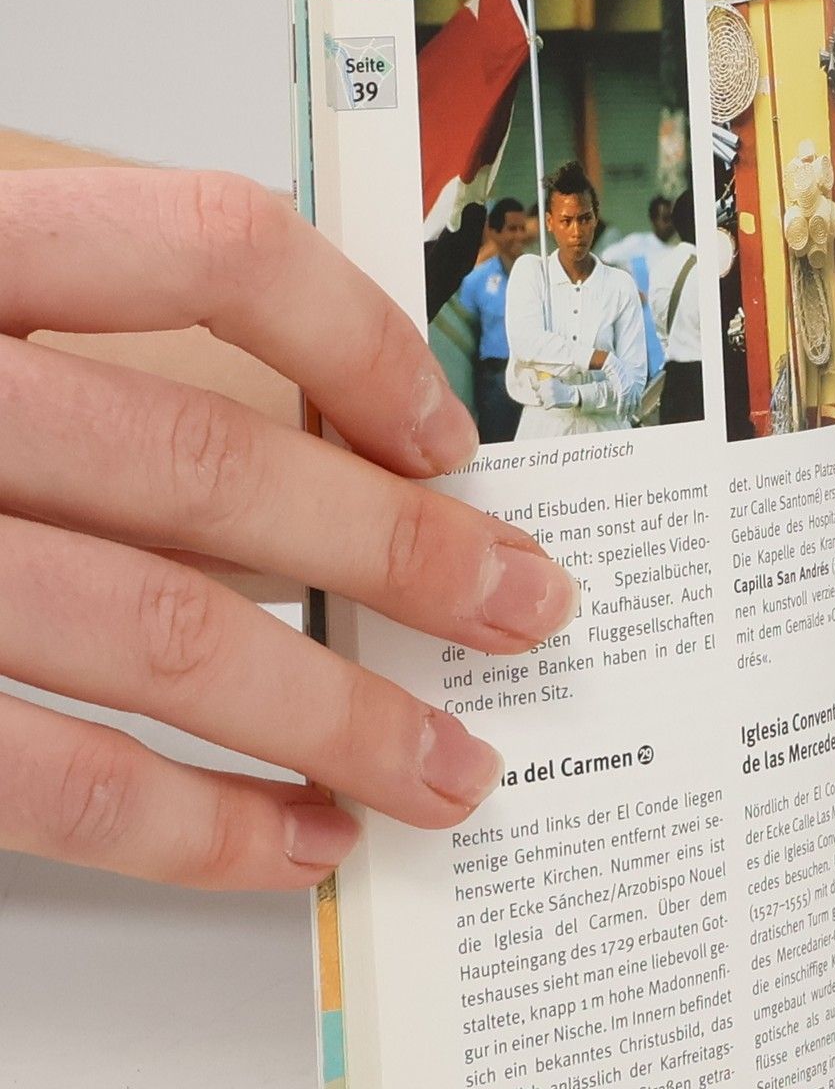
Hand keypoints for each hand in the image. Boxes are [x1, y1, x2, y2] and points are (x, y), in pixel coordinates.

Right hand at [0, 168, 578, 889]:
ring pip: (154, 639)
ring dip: (335, 719)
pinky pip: (52, 782)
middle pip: (205, 470)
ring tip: (454, 769)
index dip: (355, 342)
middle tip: (527, 606)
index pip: (202, 246)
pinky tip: (296, 842)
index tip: (447, 435)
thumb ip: (71, 304)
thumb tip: (309, 411)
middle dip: (399, 553)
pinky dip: (196, 826)